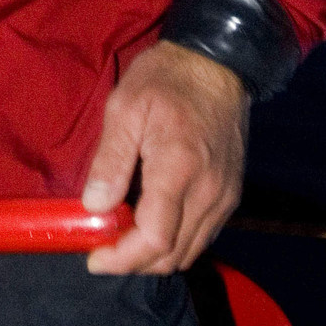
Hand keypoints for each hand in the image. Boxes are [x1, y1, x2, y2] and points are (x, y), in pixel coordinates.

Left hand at [81, 41, 249, 275]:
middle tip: (103, 249)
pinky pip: (203, 235)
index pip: (154, 238)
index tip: (95, 258)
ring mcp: (224, 195)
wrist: (217, 63)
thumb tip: (94, 206)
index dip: (122, 258)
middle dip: (134, 263)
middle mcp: (208, 191)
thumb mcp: (125, 108)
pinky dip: (176, 242)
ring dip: (155, 256)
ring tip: (124, 238)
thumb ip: (110, 160)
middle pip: (172, 255)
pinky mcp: (230, 194)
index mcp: (178, 168)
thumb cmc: (166, 79)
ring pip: (189, 251)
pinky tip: (153, 223)